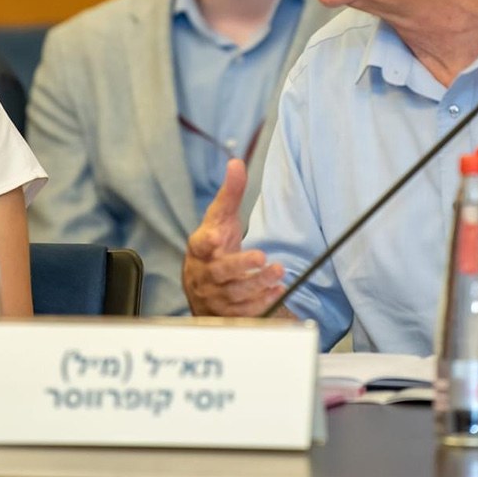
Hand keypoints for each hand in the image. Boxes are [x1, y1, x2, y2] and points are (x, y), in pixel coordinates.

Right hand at [183, 159, 285, 316]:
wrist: (203, 286)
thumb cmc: (214, 247)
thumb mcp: (220, 219)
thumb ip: (230, 193)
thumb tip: (236, 162)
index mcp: (200, 249)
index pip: (199, 244)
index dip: (206, 241)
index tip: (216, 237)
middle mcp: (204, 274)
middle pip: (219, 272)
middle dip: (240, 265)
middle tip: (260, 256)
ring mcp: (214, 296)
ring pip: (233, 294)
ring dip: (257, 284)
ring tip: (278, 271)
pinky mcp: (227, 313)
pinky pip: (242, 312)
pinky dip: (260, 303)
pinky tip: (277, 291)